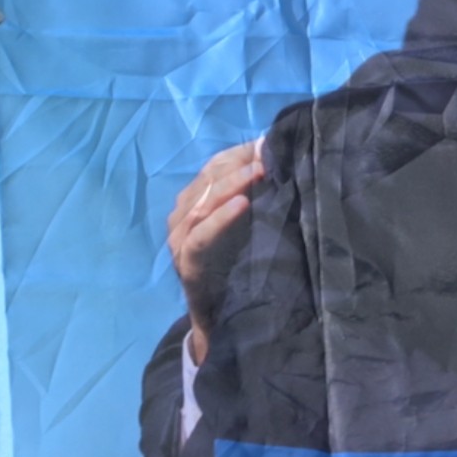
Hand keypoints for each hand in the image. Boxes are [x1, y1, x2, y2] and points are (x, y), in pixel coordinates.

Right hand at [171, 142, 262, 364]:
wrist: (224, 314)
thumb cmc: (239, 261)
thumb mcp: (250, 221)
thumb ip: (257, 192)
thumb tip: (277, 155)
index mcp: (196, 200)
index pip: (216, 165)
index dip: (241, 153)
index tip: (271, 142)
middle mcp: (182, 214)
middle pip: (209, 178)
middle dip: (240, 163)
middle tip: (270, 153)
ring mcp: (179, 239)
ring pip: (203, 201)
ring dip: (232, 183)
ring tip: (259, 171)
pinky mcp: (185, 262)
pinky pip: (199, 235)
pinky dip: (220, 218)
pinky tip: (241, 205)